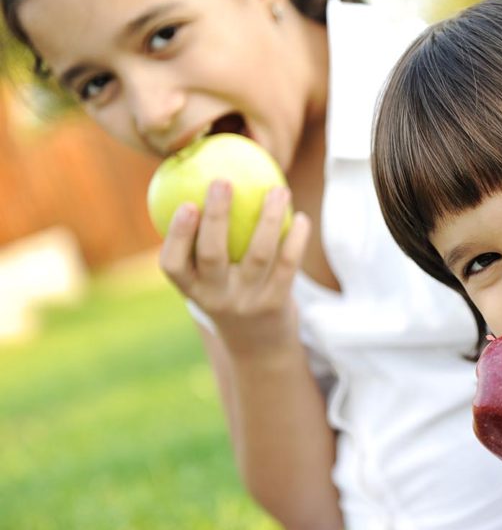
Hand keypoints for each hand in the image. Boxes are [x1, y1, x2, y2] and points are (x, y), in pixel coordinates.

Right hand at [158, 180, 309, 343]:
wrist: (259, 348)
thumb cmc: (230, 296)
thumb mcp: (208, 281)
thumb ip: (202, 245)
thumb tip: (206, 182)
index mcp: (192, 289)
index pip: (172, 265)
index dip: (176, 235)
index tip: (186, 204)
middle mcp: (215, 297)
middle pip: (212, 254)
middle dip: (215, 216)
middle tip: (222, 181)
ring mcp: (247, 301)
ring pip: (258, 255)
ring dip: (268, 218)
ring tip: (278, 190)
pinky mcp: (276, 304)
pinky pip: (288, 265)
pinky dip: (296, 239)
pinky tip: (301, 218)